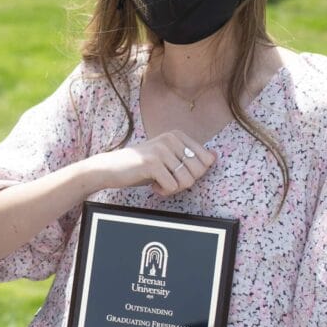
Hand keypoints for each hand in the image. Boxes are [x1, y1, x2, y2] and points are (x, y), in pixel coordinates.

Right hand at [85, 132, 215, 196]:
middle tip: (169, 181)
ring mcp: (162, 149)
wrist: (111, 168)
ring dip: (174, 188)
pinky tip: (153, 185)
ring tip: (160, 183)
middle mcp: (172, 138)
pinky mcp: (152, 162)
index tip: (177, 174)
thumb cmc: (141, 166)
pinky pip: (172, 186)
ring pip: (187, 180)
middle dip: (185, 182)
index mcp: (178, 135)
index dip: (195, 174)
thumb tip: (215, 157)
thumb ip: (190, 157)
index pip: (207, 160)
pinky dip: (164, 191)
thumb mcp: (168, 158)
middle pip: (199, 171)